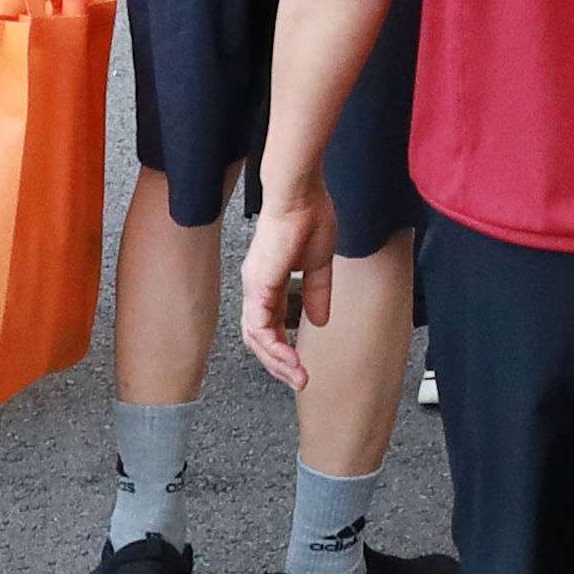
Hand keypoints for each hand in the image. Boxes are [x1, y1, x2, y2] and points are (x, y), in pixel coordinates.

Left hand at [236, 179, 340, 392]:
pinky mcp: (258, 284)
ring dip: (277, 362)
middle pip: (258, 338)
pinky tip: (291, 359)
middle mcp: (256, 286)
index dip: (284, 348)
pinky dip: (275, 347)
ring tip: (299, 377)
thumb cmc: (310, 216)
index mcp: (268, 281)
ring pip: (255, 338)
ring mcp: (254, 286)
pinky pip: (261, 326)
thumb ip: (316, 293)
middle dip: (278, 364)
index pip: (270, 325)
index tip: (302, 366)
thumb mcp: (318, 264)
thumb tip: (319, 321)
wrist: (301, 193)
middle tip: (300, 381)